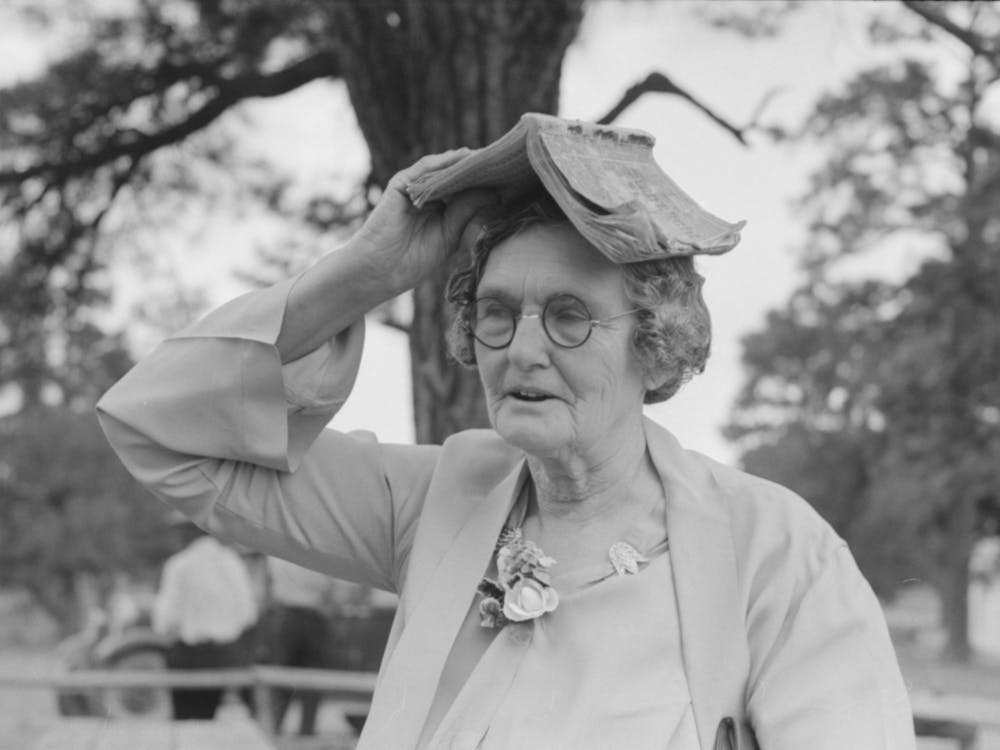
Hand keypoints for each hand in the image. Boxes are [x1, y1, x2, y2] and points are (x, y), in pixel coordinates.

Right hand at [353, 149, 497, 290]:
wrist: (379, 269)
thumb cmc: (411, 261)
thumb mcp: (450, 236)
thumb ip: (467, 213)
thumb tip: (494, 193)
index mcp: (440, 210)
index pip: (466, 191)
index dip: (487, 184)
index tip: (512, 179)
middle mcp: (428, 196)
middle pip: (457, 176)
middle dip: (479, 170)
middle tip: (507, 160)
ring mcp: (414, 189)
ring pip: (444, 169)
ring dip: (466, 162)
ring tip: (490, 155)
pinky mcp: (401, 184)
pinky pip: (426, 167)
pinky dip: (445, 161)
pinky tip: (465, 156)